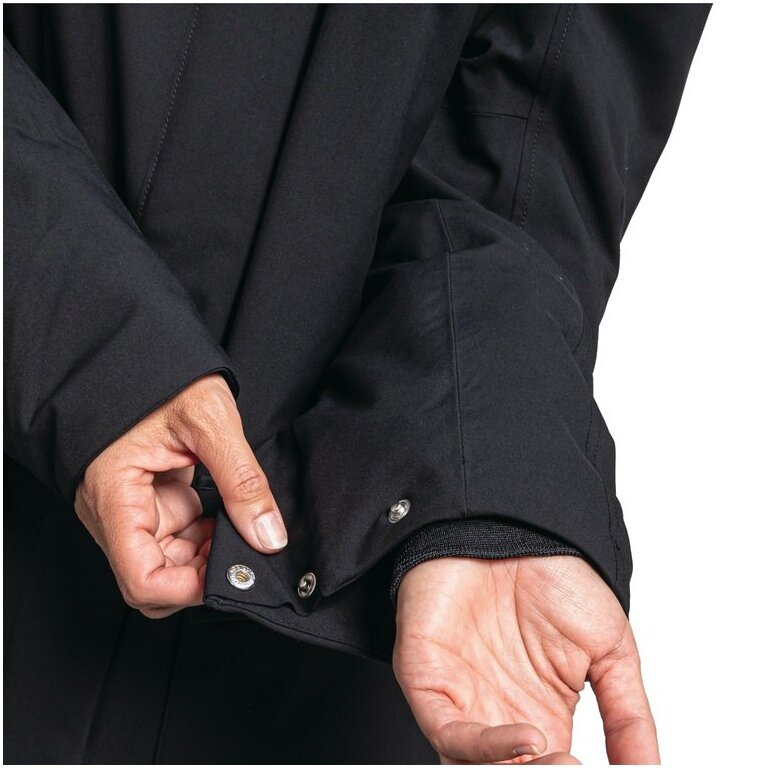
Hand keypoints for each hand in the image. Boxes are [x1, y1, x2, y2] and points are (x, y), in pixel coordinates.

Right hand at [74, 373, 286, 617]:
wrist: (140, 352)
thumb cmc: (161, 375)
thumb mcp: (211, 420)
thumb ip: (242, 481)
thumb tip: (268, 537)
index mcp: (114, 494)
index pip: (140, 578)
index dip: (186, 589)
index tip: (229, 574)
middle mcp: (114, 511)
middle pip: (153, 577)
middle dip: (200, 573)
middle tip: (243, 547)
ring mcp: (131, 508)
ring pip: (166, 561)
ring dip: (205, 555)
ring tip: (239, 524)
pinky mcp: (147, 500)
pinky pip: (173, 536)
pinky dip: (202, 536)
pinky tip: (226, 515)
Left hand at [393, 556, 657, 764]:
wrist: (513, 524)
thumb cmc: (555, 577)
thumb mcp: (609, 650)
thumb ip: (629, 717)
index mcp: (538, 716)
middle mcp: (497, 716)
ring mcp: (460, 701)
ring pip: (476, 766)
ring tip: (562, 763)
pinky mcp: (427, 680)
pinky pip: (448, 731)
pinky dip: (484, 748)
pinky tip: (530, 740)